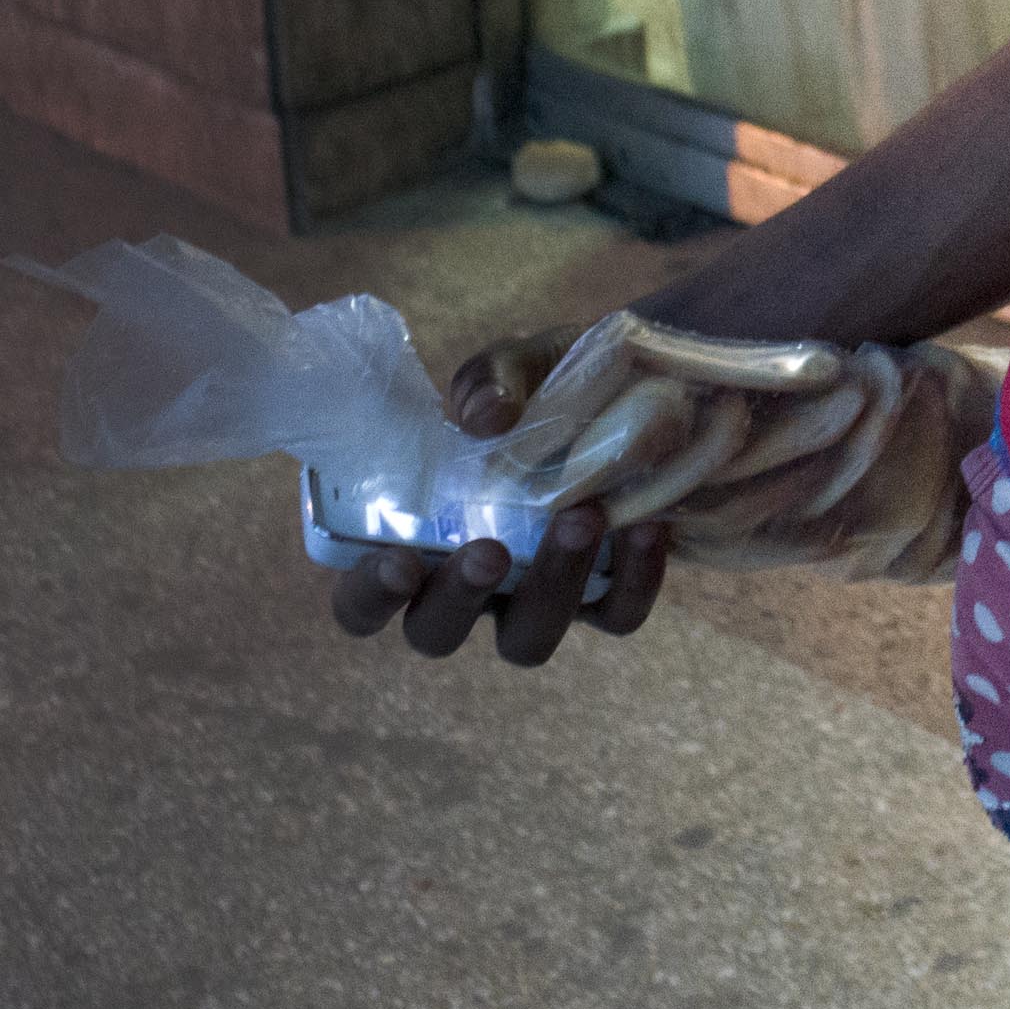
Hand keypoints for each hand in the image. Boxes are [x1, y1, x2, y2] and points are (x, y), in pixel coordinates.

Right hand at [312, 331, 668, 666]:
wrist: (631, 384)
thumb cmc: (538, 387)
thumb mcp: (511, 368)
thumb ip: (488, 381)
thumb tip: (488, 413)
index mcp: (417, 537)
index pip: (363, 602)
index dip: (370, 597)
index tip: (400, 561)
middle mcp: (470, 583)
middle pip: (436, 634)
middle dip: (457, 599)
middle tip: (489, 549)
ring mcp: (536, 598)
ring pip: (527, 640)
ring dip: (551, 586)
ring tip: (582, 517)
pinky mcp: (606, 597)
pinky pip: (616, 616)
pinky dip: (634, 579)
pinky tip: (646, 525)